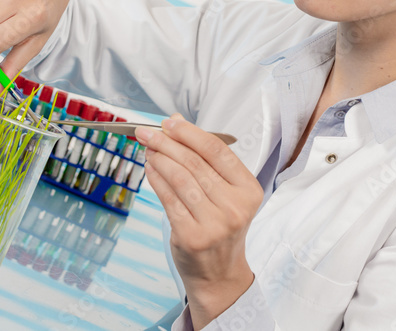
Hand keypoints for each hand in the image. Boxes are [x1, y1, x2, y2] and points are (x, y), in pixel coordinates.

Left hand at [135, 114, 262, 329]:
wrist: (219, 274)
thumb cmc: (220, 227)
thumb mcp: (224, 192)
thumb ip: (203, 157)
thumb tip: (176, 120)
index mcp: (249, 190)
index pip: (217, 151)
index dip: (190, 133)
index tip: (169, 123)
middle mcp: (235, 207)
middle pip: (194, 163)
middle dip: (166, 142)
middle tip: (147, 132)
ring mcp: (214, 224)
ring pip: (179, 178)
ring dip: (158, 158)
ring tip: (147, 148)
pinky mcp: (192, 236)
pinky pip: (168, 199)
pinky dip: (155, 180)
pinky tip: (148, 169)